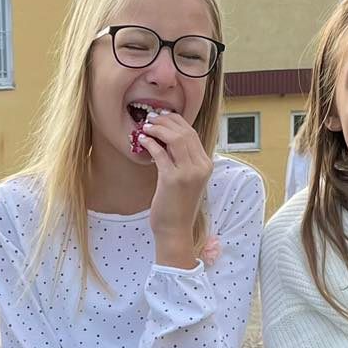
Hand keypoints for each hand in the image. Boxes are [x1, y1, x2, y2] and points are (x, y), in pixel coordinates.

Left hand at [133, 109, 211, 266]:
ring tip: (145, 127)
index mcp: (206, 165)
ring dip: (158, 129)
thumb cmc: (177, 205)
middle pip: (185, 132)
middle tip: (150, 118)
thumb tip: (167, 137)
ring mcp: (188, 173)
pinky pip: (160, 154)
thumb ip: (183, 159)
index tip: (161, 117)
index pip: (192, 134)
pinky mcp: (172, 180)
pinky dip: (150, 143)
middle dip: (165, 121)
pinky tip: (142, 141)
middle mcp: (200, 167)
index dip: (176, 121)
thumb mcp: (186, 179)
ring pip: (175, 139)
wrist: (175, 229)